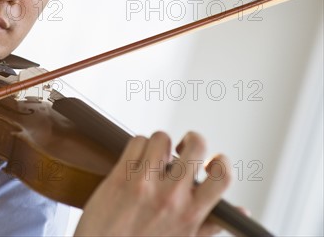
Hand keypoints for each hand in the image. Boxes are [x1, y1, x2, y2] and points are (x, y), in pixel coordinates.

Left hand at [75, 131, 230, 235]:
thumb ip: (210, 224)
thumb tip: (242, 212)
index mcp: (191, 214)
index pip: (223, 177)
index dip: (221, 162)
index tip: (211, 162)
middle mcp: (171, 197)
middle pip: (196, 146)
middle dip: (192, 139)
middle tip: (182, 148)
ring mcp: (145, 184)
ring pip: (162, 138)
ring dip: (159, 143)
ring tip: (153, 157)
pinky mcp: (121, 177)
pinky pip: (136, 142)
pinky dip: (137, 146)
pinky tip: (135, 160)